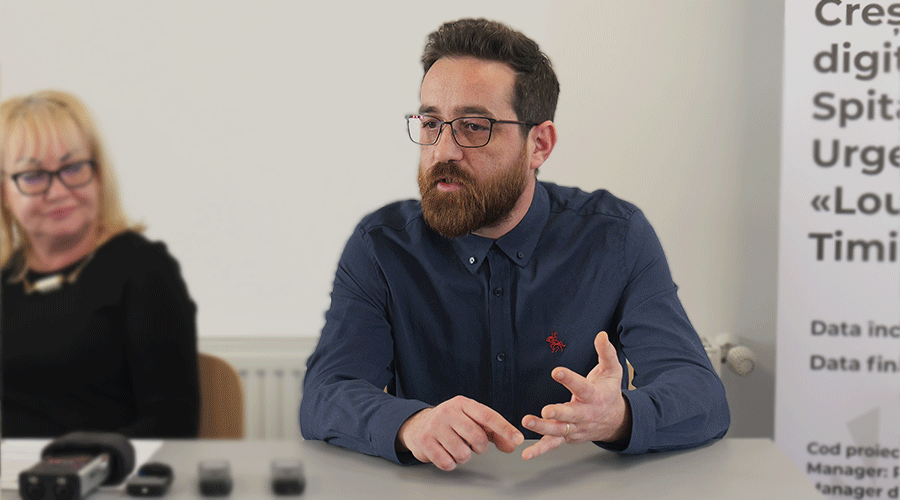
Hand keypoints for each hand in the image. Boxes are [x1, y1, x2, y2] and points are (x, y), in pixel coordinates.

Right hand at [396, 395, 524, 470]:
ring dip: (464, 456)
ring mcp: (435, 427)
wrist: (418, 425)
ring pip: (463, 453)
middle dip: (480, 447)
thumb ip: (494, 433)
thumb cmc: (451, 423)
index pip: (488, 416)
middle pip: (477, 437)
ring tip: (457, 448)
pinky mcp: (425, 442)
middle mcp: (448, 412)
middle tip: (474, 446)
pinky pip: (447, 463)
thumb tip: (512, 445)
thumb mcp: (472, 421)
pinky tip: (446, 453)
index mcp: (462, 404)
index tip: (518, 439)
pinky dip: (451, 463)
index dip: (504, 428)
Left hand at [521, 331, 631, 459]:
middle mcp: (584, 414)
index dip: (569, 379)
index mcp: (594, 396)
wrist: (617, 421)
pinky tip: (527, 454)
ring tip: (527, 422)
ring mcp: (575, 427)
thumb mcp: (612, 371)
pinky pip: (553, 444)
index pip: (581, 386)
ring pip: (558, 430)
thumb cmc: (609, 393)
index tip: (557, 371)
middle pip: (570, 414)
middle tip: (545, 411)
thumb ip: (606, 353)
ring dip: (542, 428)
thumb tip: (601, 335)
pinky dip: (540, 450)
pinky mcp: (567, 436)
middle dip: (558, 413)